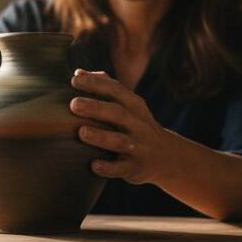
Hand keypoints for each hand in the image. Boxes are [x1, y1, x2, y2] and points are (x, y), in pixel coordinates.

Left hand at [70, 69, 167, 184]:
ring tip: (82, 132)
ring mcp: (138, 146)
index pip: (116, 89)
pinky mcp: (135, 167)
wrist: (168, 157)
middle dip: (96, 108)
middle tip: (73, 104)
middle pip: (118, 113)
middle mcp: (138, 124)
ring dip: (101, 136)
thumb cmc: (137, 125)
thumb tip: (78, 73)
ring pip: (120, 141)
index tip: (74, 80)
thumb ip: (106, 87)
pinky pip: (122, 168)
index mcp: (134, 105)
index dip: (95, 84)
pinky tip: (93, 165)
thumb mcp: (129, 104)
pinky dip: (108, 167)